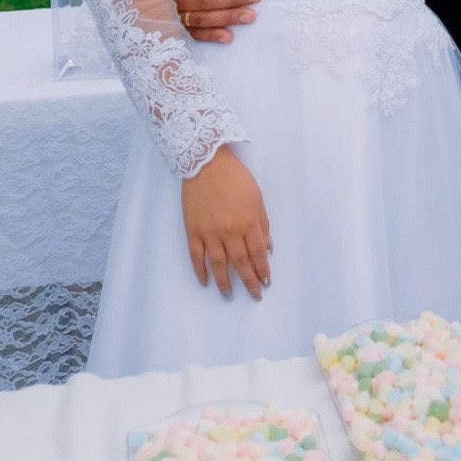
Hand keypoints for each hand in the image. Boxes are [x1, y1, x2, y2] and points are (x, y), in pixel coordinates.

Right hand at [181, 146, 270, 297]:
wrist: (206, 164)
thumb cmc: (236, 178)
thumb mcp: (257, 198)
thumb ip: (263, 224)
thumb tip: (268, 247)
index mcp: (248, 222)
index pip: (258, 253)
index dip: (262, 269)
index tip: (266, 281)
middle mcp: (229, 232)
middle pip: (240, 263)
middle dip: (249, 281)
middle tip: (254, 295)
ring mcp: (209, 233)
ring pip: (218, 264)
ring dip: (224, 282)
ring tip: (229, 295)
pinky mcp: (193, 231)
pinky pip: (196, 256)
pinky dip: (200, 271)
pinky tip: (205, 281)